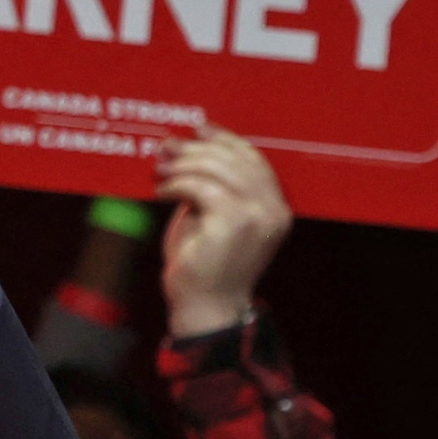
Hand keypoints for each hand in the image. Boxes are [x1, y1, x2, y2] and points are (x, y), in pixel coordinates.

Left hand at [158, 128, 292, 335]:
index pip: (254, 159)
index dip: (225, 139)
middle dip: (197, 149)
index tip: (198, 130)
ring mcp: (256, 218)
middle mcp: (273, 211)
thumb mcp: (217, 217)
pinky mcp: (231, 225)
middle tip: (167, 149)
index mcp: (276, 208)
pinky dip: (177, 184)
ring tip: (161, 172)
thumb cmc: (207, 265)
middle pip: (236, 159)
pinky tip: (163, 192)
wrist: (206, 308)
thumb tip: (191, 145)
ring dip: (183, 165)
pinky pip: (201, 187)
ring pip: (217, 168)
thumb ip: (216, 186)